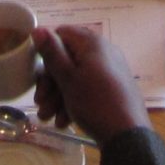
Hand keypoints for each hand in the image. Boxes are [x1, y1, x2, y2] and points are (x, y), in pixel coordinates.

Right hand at [35, 25, 148, 143]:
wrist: (127, 135)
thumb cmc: (94, 102)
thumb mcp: (68, 78)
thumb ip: (52, 53)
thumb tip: (37, 28)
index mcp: (92, 43)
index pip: (62, 34)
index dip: (47, 53)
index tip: (38, 74)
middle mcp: (103, 52)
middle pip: (67, 59)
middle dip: (50, 84)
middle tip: (40, 104)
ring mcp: (109, 71)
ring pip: (76, 77)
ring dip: (58, 97)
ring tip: (48, 118)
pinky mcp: (113, 88)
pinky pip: (88, 88)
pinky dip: (74, 102)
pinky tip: (64, 121)